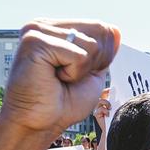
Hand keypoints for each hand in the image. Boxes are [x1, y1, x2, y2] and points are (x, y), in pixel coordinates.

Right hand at [0, 19, 119, 137]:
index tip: (76, 74)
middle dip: (93, 62)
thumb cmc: (64, 103)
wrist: (39, 124)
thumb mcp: (92, 72)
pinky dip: (73, 73)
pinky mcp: (34, 41)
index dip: (100, 56)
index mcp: (56, 29)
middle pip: (99, 30)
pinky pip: (79, 55)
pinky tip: (53, 79)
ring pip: (90, 44)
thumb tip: (115, 29)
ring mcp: (37, 30)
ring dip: (81, 70)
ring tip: (59, 79)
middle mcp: (44, 25)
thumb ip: (103, 50)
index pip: (100, 27)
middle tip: (67, 78)